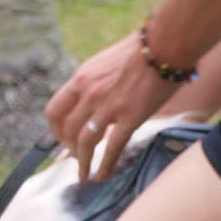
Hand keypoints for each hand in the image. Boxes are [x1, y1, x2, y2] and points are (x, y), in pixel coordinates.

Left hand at [46, 33, 176, 180]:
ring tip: (85, 176)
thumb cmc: (142, 49)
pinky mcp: (129, 117)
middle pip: (67, 130)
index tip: (63, 138)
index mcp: (82, 78)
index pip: (55, 110)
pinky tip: (103, 175)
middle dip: (69, 149)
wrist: (165, 44)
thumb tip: (98, 96)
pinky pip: (112, 147)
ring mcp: (108, 106)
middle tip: (77, 158)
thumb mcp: (107, 62)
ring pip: (85, 143)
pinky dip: (104, 165)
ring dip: (83, 163)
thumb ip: (97, 81)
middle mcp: (89, 93)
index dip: (56, 129)